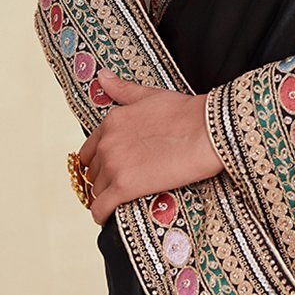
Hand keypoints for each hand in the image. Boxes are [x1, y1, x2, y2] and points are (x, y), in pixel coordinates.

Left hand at [78, 69, 223, 225]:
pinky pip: (99, 209)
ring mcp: (114, 166)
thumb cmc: (185, 112)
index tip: (109, 170)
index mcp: (111, 121)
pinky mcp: (124, 188)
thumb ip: (123, 89)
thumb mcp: (150, 95)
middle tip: (120, 186)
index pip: (88, 150)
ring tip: (121, 202)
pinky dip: (101, 215)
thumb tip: (102, 76)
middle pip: (92, 172)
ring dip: (105, 197)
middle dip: (102, 180)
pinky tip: (109, 217)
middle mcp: (107, 143)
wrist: (206, 131)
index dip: (98, 162)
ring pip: (95, 191)